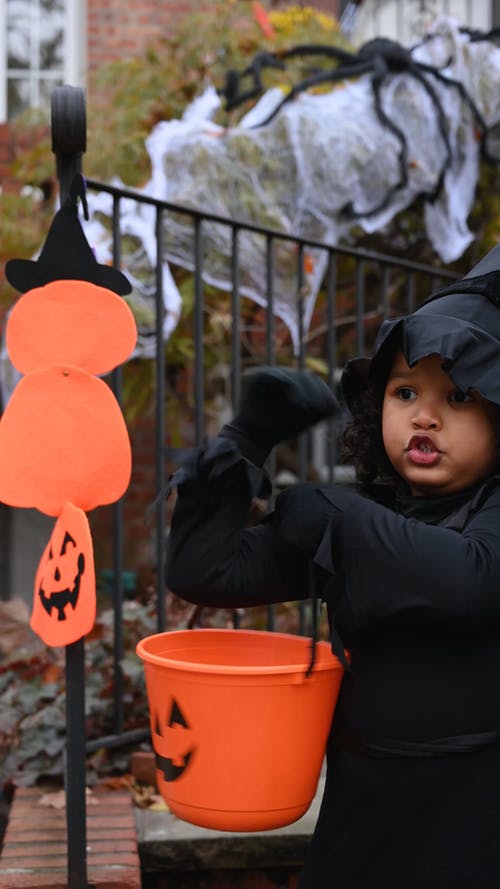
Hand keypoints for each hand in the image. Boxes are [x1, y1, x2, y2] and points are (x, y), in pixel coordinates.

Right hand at [219, 365, 340, 464]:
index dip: (323, 392)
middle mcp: (280, 374)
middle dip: (315, 393)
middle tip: (320, 408)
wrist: (255, 440)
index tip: (332, 407)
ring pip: (294, 376)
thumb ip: (321, 408)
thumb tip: (336, 406)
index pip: (312, 381)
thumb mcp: (306, 418)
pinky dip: (289, 388)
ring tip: (306, 409)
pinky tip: (297, 404)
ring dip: (303, 392)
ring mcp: (267, 373)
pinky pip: (276, 376)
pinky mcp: (256, 375)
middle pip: (306, 377)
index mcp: (292, 381)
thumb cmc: (280, 430)